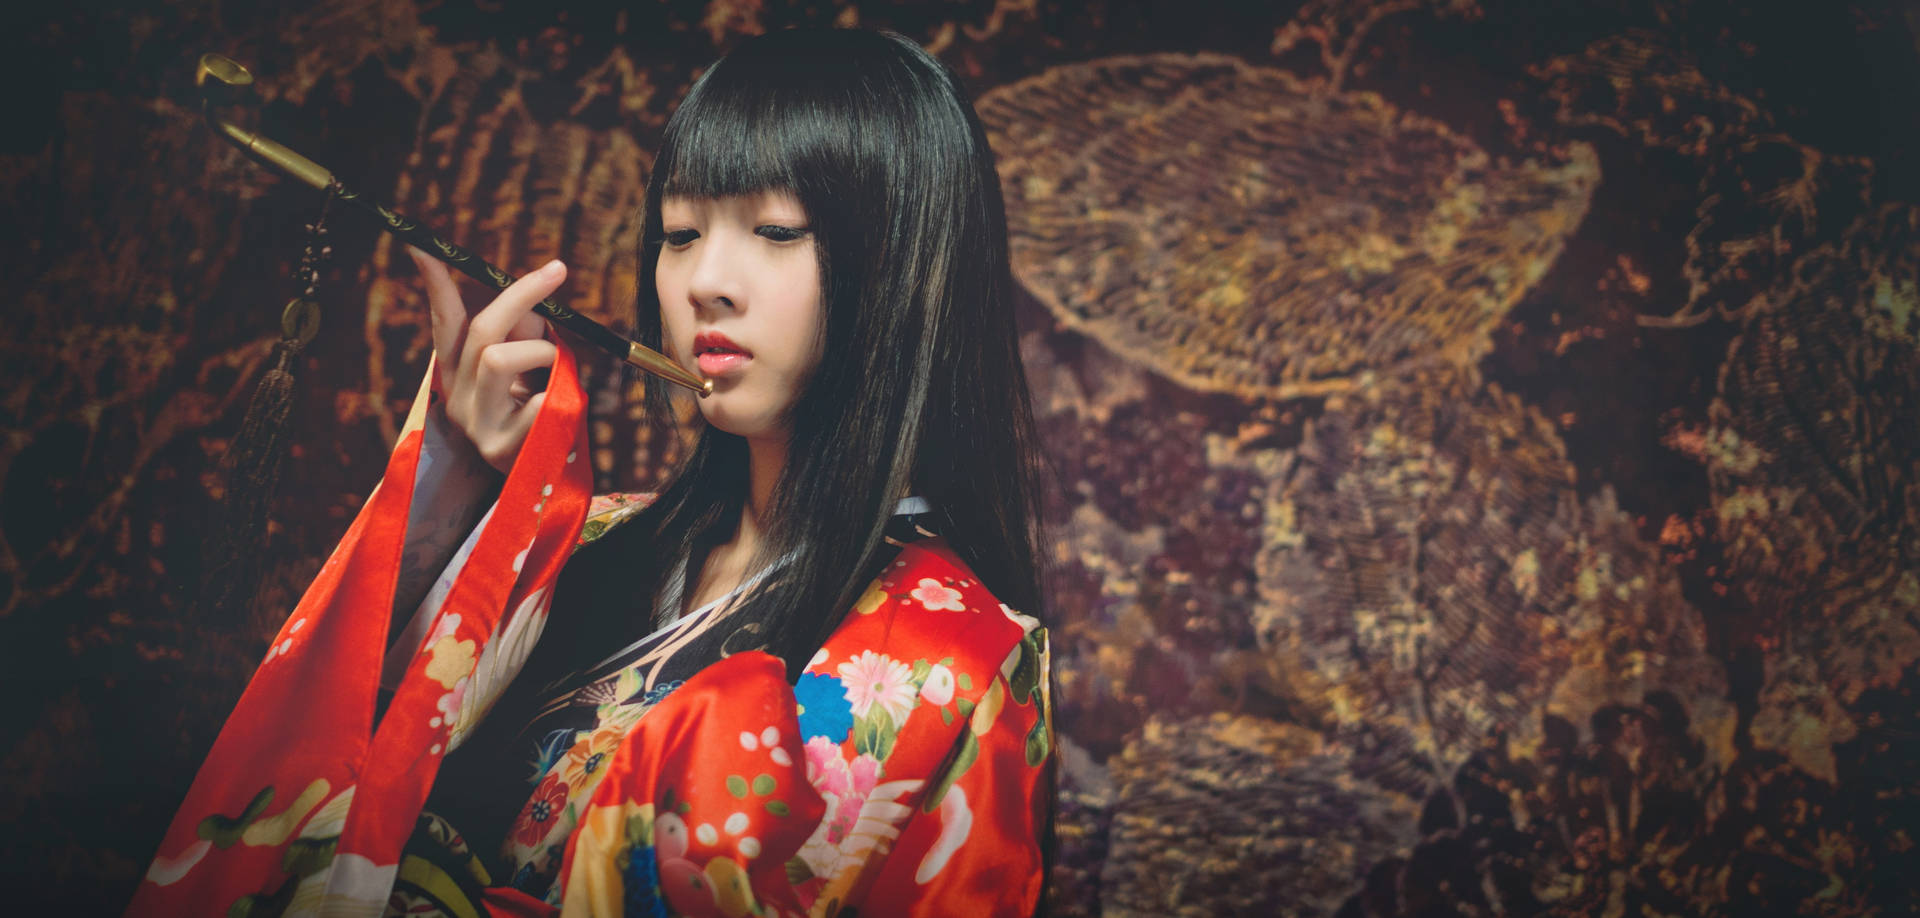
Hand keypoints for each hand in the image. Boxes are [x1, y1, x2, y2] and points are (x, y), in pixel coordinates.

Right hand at [409, 247, 564, 474]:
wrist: (539, 476)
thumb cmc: (534, 411)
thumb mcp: (528, 368)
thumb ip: (525, 335)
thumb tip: (531, 308)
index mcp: (458, 370)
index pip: (444, 321)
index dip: (433, 284)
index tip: (420, 244)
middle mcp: (456, 393)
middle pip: (481, 330)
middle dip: (522, 294)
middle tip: (557, 270)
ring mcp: (474, 422)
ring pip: (499, 360)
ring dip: (542, 351)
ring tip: (557, 366)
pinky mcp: (497, 447)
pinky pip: (535, 401)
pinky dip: (556, 396)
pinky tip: (554, 410)